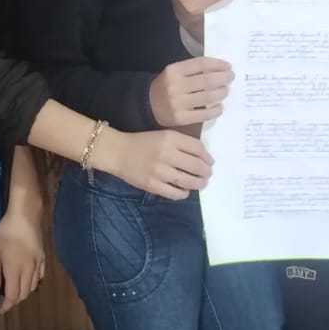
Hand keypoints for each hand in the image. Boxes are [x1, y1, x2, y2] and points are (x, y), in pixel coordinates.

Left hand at [0, 211, 45, 313]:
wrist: (26, 216)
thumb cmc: (6, 232)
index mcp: (15, 270)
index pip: (13, 296)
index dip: (6, 306)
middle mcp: (28, 271)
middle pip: (24, 294)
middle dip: (14, 301)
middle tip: (4, 300)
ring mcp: (38, 264)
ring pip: (32, 287)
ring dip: (23, 293)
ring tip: (14, 289)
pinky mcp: (43, 258)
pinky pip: (40, 277)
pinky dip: (33, 283)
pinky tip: (27, 280)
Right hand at [97, 127, 214, 200]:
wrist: (118, 152)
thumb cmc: (143, 142)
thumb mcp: (163, 135)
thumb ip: (182, 143)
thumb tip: (203, 157)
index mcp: (171, 138)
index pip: (198, 148)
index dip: (207, 157)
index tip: (210, 162)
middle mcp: (167, 153)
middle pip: (196, 165)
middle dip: (206, 172)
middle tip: (208, 174)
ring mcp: (159, 171)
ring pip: (188, 181)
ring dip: (199, 184)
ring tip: (202, 184)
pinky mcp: (152, 185)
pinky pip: (174, 192)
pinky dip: (183, 193)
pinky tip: (185, 191)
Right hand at [149, 57, 232, 127]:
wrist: (148, 105)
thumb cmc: (167, 86)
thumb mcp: (175, 73)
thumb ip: (193, 70)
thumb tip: (220, 69)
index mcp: (173, 70)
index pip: (201, 64)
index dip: (218, 64)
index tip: (228, 66)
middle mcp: (175, 86)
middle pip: (207, 80)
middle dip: (224, 78)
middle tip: (231, 77)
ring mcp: (177, 103)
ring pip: (208, 96)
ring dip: (222, 92)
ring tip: (226, 90)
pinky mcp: (180, 118)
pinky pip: (204, 114)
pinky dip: (215, 110)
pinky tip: (219, 107)